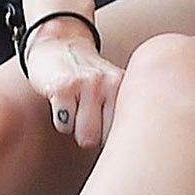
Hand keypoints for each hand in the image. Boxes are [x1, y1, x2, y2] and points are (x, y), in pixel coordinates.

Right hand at [24, 23, 122, 148]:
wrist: (60, 43)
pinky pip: (64, 125)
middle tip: (89, 116)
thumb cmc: (88, 76)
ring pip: (85, 135)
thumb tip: (135, 151)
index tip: (115, 136)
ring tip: (77, 107)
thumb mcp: (113, 87)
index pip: (131, 129)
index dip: (119, 139)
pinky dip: (62, 120)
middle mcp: (110, 82)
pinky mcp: (63, 87)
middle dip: (96, 135)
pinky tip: (64, 103)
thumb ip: (125, 110)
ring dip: (77, 128)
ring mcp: (87, 83)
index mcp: (126, 85)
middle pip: (106, 138)